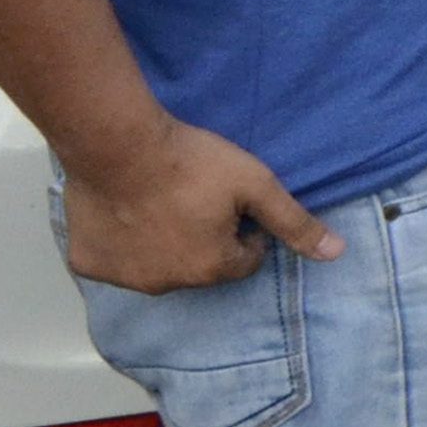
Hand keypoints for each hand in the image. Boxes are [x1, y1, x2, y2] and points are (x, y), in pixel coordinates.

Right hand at [60, 112, 342, 292]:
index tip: (230, 199)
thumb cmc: (191, 160)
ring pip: (155, 263)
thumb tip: (336, 253)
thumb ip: (294, 221)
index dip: (244, 228)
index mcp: (212, 268)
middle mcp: (169, 284)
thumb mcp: (255, 183)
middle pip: (199, 264)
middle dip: (203, 237)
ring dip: (161, 241)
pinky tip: (122, 208)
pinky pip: (112, 257)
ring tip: (157, 198)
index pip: (243, 258)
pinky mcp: (89, 262)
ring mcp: (125, 278)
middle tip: (192, 195)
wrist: (117, 143)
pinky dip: (118, 240)